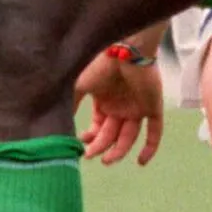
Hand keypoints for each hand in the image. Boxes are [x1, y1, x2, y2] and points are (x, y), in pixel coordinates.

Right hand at [75, 49, 164, 164]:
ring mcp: (137, 108)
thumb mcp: (78, 85)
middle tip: (90, 156)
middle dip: (100, 147)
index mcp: (104, 101)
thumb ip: (69, 104)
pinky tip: (141, 162)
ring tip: (107, 161)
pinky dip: (150, 147)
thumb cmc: (100, 65)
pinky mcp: (153, 107)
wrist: (125, 50)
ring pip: (129, 137)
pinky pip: (155, 131)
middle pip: (111, 134)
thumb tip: (56, 123)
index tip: (81, 142)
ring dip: (119, 151)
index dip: (90, 138)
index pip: (98, 128)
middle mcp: (121, 106)